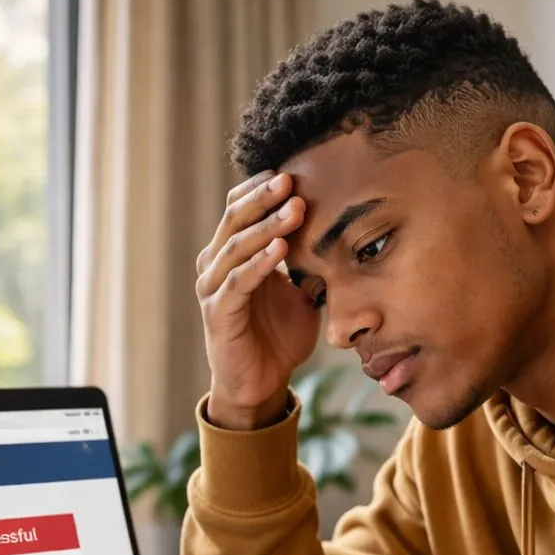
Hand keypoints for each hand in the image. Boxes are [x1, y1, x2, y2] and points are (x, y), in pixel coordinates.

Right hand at [194, 170, 319, 429]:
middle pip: (234, 219)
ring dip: (267, 226)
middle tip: (292, 181)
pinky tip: (280, 250)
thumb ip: (308, 262)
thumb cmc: (278, 335)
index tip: (293, 171)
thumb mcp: (300, 291)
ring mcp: (212, 289)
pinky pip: (237, 283)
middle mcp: (215, 265)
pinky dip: (259, 264)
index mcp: (231, 253)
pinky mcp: (218, 315)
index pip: (239, 207)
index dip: (261, 188)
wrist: (261, 384)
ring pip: (235, 247)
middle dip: (264, 198)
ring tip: (294, 209)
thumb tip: (341, 232)